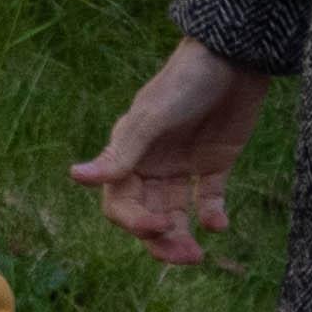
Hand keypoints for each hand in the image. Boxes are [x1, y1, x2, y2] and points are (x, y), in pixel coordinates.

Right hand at [72, 40, 271, 264]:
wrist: (235, 55)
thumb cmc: (187, 79)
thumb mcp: (153, 117)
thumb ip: (121, 152)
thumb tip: (76, 177)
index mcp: (130, 153)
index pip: (119, 203)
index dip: (135, 222)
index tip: (161, 225)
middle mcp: (153, 164)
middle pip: (147, 216)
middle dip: (161, 241)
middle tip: (187, 257)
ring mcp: (183, 166)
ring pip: (176, 215)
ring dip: (183, 237)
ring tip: (198, 256)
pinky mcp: (214, 163)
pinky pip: (208, 200)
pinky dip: (212, 217)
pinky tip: (219, 224)